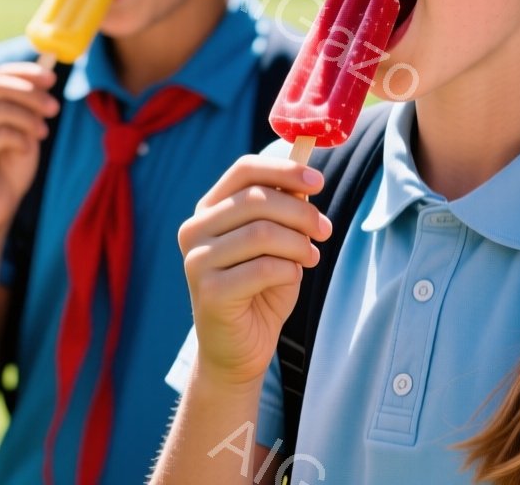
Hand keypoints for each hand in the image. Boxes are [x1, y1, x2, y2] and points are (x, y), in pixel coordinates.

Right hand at [0, 62, 58, 233]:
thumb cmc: (11, 169)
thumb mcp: (27, 130)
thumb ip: (31, 105)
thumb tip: (47, 74)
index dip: (27, 72)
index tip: (52, 78)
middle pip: (0, 86)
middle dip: (33, 94)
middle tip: (55, 109)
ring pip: (3, 109)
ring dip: (30, 120)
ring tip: (42, 134)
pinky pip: (0, 133)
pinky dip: (20, 140)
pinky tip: (24, 152)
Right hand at [177, 156, 331, 387]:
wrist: (239, 349)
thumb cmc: (260, 290)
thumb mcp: (277, 242)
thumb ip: (285, 210)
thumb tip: (306, 178)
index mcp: (209, 210)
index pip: (244, 170)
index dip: (284, 169)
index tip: (318, 180)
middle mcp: (195, 230)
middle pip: (257, 199)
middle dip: (301, 213)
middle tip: (324, 230)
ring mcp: (197, 261)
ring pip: (262, 233)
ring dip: (298, 244)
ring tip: (311, 258)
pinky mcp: (209, 291)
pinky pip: (263, 268)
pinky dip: (288, 270)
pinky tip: (292, 278)